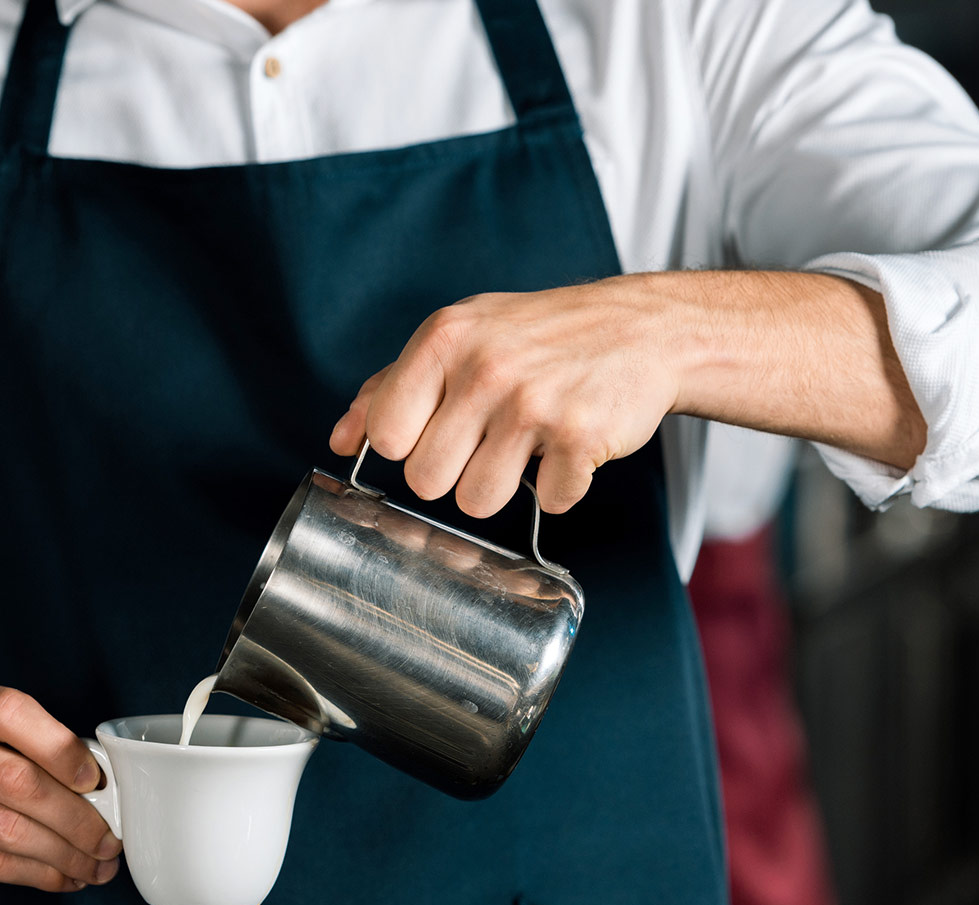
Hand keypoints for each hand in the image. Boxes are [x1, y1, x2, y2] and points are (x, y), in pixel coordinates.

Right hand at [0, 681, 119, 896]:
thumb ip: (11, 743)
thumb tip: (97, 783)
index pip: (8, 711)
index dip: (59, 745)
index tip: (95, 778)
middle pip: (15, 779)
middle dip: (76, 815)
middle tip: (111, 838)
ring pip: (7, 828)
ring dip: (65, 852)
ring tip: (98, 865)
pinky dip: (37, 873)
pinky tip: (63, 877)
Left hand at [327, 272, 921, 516]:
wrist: (640, 328)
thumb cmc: (538, 335)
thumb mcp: (459, 336)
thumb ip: (392, 385)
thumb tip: (339, 439)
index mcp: (444, 339)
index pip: (387, 435)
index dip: (409, 446)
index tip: (437, 430)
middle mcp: (485, 368)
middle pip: (426, 480)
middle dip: (454, 474)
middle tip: (486, 444)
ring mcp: (534, 404)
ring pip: (478, 502)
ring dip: (502, 489)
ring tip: (525, 450)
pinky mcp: (581, 436)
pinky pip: (550, 501)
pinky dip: (562, 487)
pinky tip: (568, 448)